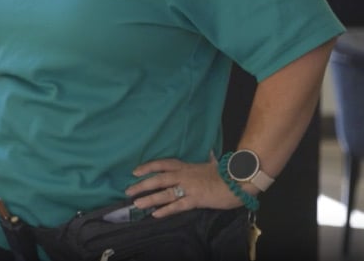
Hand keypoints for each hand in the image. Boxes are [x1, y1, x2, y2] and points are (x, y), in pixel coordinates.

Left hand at [124, 151, 244, 217]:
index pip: (162, 164)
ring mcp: (189, 187)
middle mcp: (184, 175)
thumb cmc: (226, 173)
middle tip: (128, 191)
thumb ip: (208, 159)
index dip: (147, 167)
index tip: (134, 171)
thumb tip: (211, 153)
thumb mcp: (213, 164)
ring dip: (149, 199)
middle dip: (142, 185)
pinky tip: (156, 214)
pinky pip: (178, 205)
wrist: (239, 181)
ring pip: (165, 193)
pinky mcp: (196, 199)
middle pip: (158, 178)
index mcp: (186, 166)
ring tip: (137, 204)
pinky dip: (166, 210)